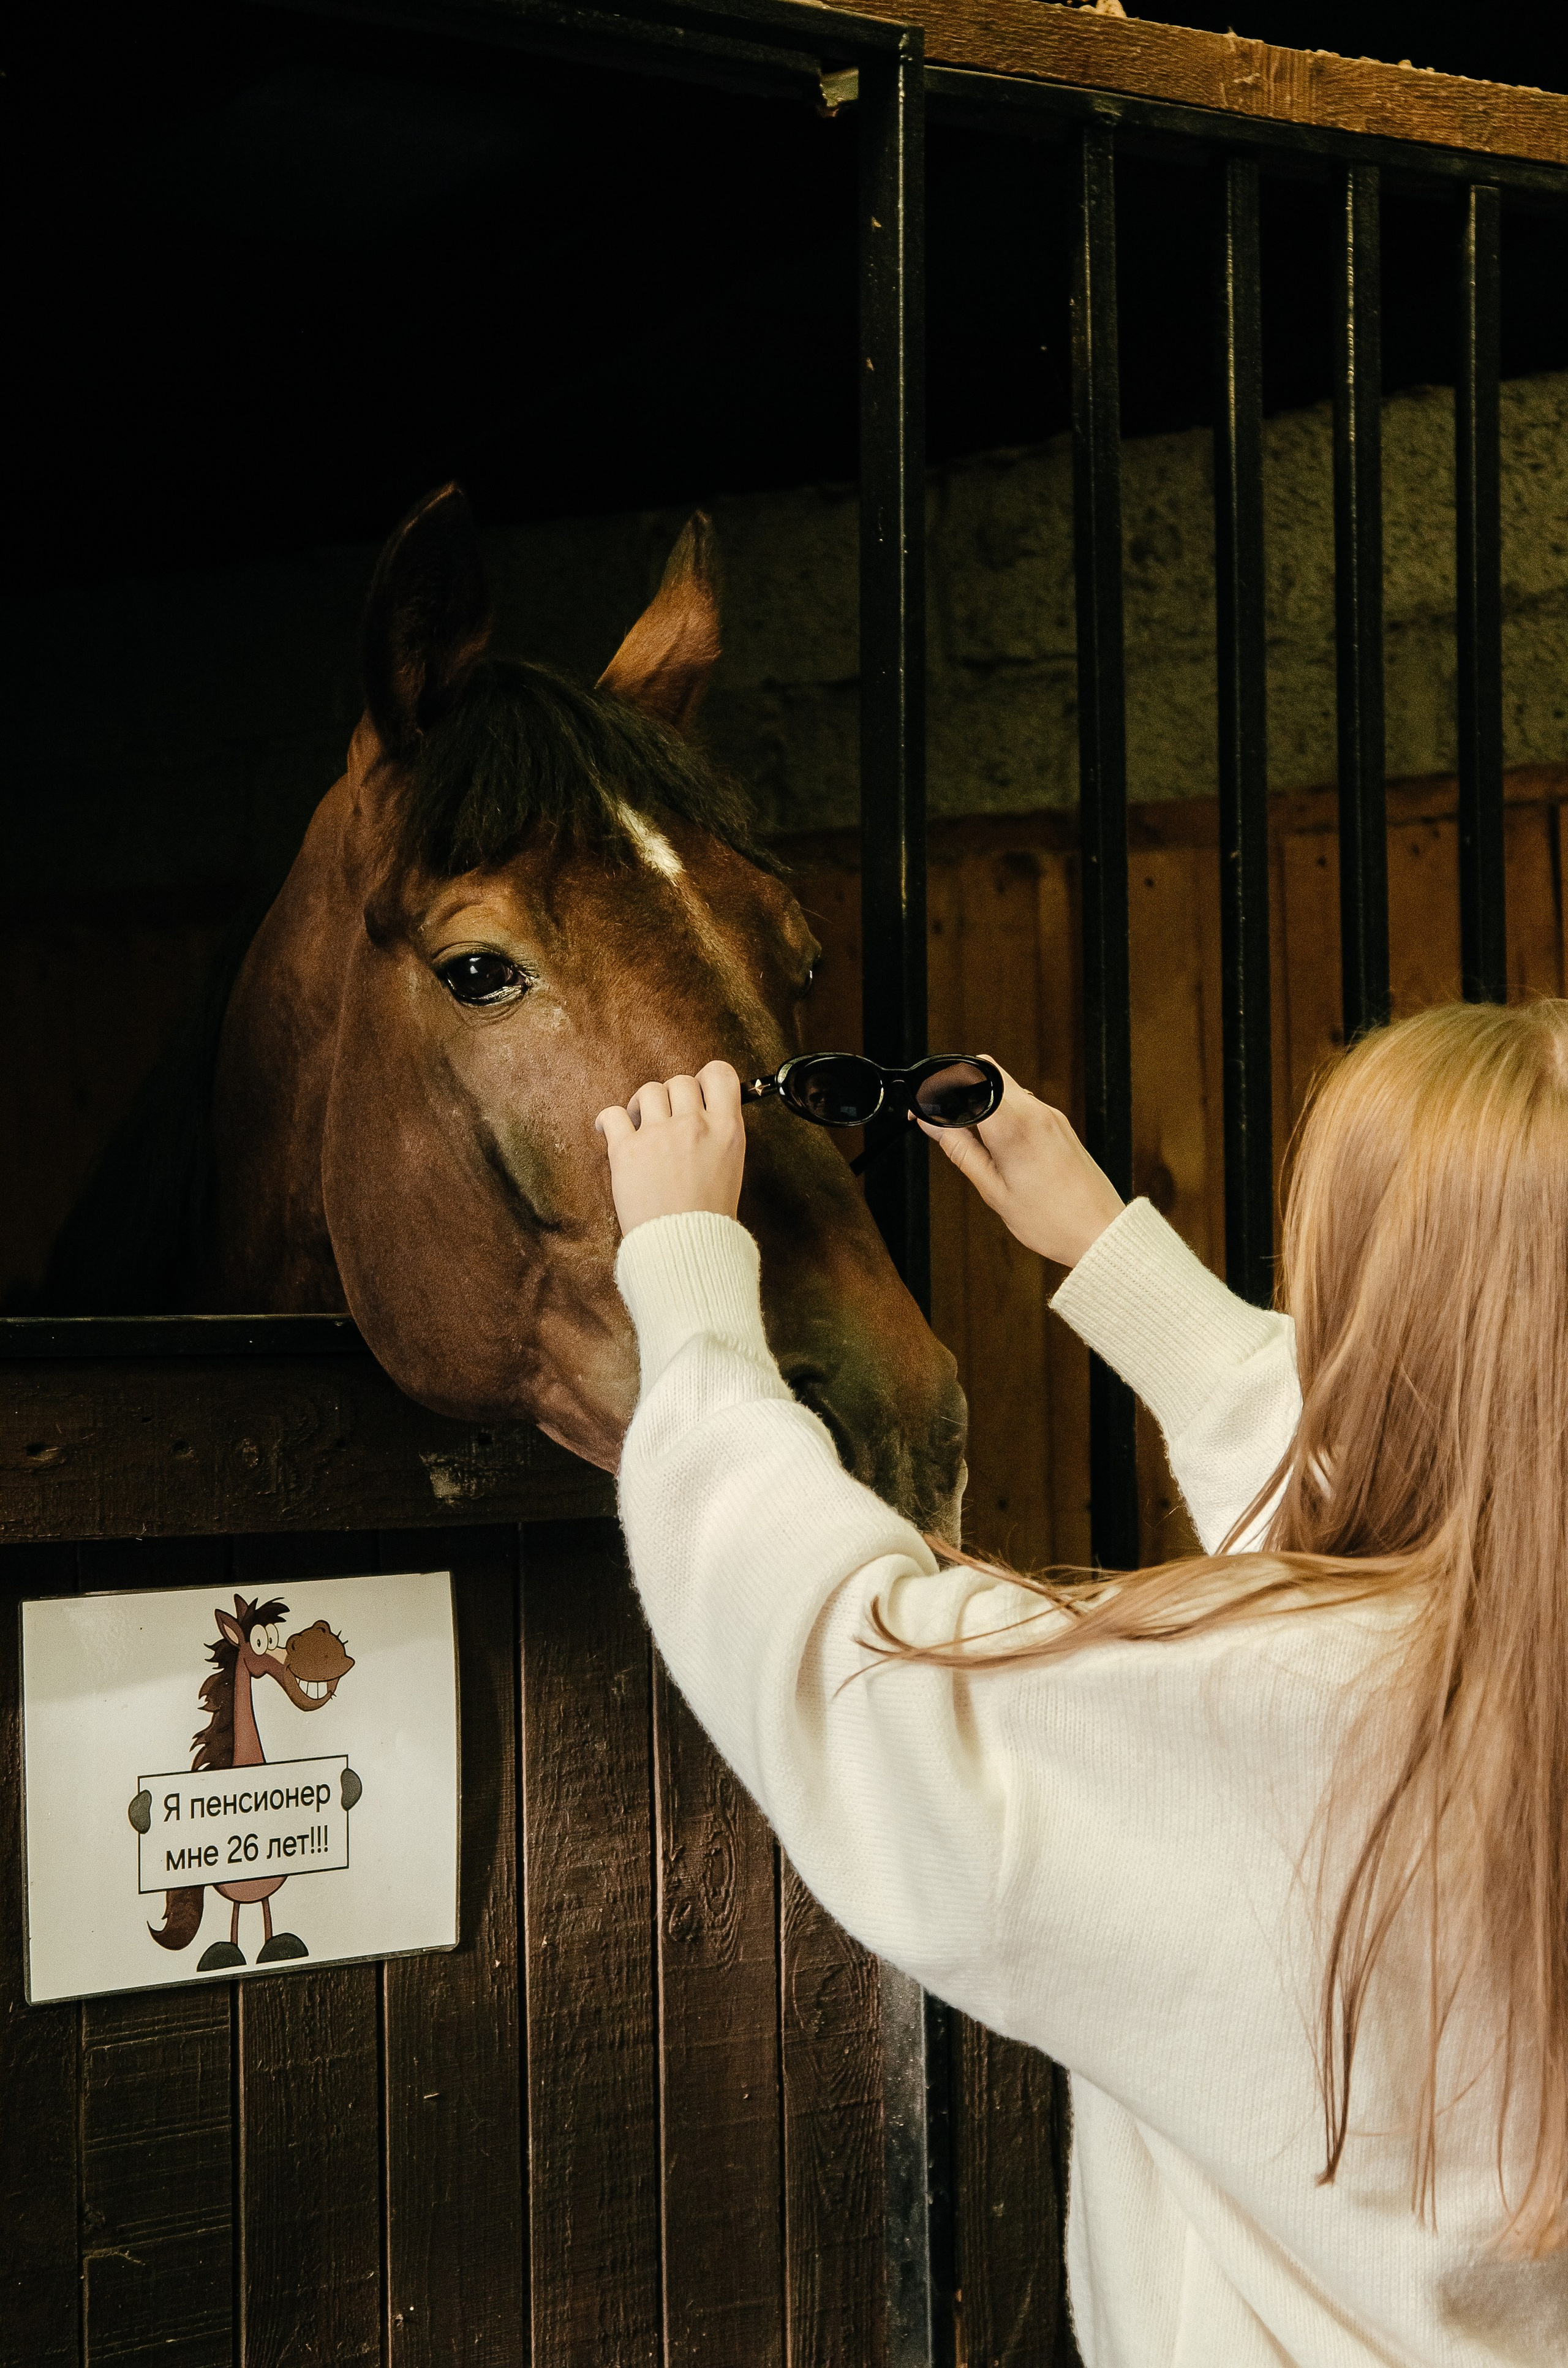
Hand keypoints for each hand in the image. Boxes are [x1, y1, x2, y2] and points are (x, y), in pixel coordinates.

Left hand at [595, 1061, 746, 1235]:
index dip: (706, 1079)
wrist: (684, 1251)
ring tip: (640, 1125)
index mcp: (726, 1129)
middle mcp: (694, 1125)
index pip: (720, 1073)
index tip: (697, 1092)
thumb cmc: (708, 1219)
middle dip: (673, 1097)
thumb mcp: (730, 1168)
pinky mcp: (627, 1150)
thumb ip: (718, 1135)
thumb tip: (700, 1112)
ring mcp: (659, 1135)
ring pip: (648, 1091)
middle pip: (680, 1080)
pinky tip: (608, 1130)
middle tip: (667, 1118)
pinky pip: (611, 1114)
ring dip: (643, 1105)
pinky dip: (607, 1120)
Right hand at [921, 1060, 1121, 1265]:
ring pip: (1004, 1086)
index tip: (922, 1113)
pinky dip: (1001, 1113)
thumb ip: (959, 1149)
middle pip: (985, 1071)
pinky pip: (1022, 1103)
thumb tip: (932, 1124)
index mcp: (1013, 1126)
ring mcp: (1050, 1115)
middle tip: (945, 1125)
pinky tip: (999, 1148)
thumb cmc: (1051, 1220)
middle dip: (957, 1091)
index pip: (964, 1081)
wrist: (1100, 1232)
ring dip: (980, 1103)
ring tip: (975, 1144)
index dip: (935, 1092)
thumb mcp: (992, 1189)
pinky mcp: (1059, 1123)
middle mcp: (1035, 1111)